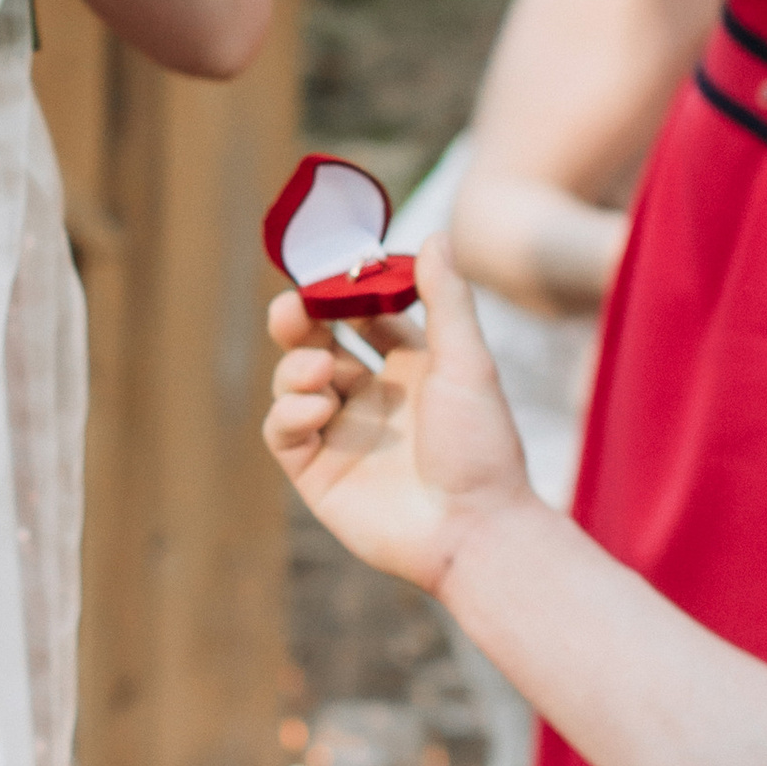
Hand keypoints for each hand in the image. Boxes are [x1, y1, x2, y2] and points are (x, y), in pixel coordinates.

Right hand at [263, 241, 534, 595]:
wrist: (476, 530)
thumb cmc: (482, 447)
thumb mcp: (468, 362)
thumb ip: (446, 299)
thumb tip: (434, 234)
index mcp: (411, 369)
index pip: (362, 316)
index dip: (342, 292)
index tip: (328, 269)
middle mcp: (373, 400)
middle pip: (318, 345)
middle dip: (300, 322)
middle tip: (292, 307)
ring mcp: (342, 436)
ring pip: (294, 384)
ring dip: (297, 367)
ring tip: (319, 371)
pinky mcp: (318, 474)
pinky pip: (283, 431)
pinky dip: (291, 412)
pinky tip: (320, 409)